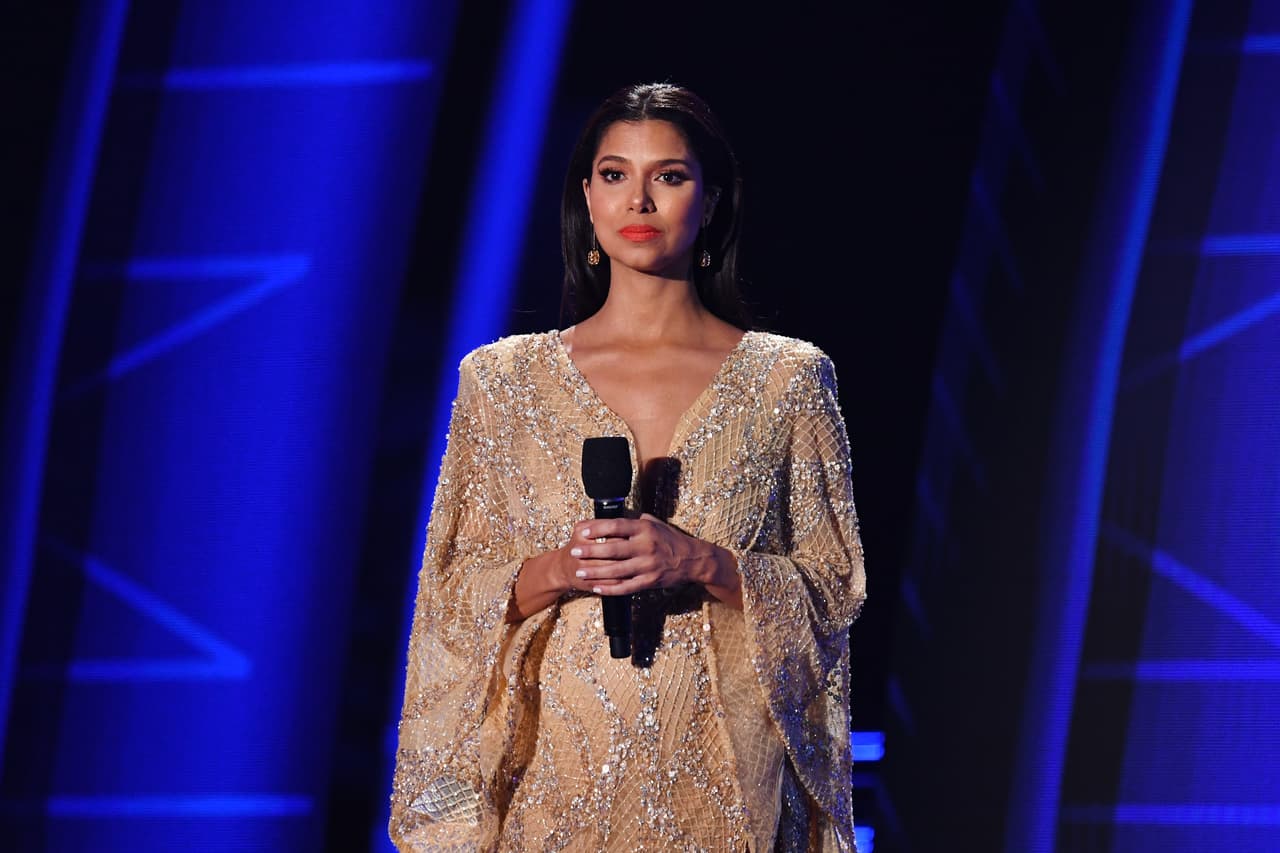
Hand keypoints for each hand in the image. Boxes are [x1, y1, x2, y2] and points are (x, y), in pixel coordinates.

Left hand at [567, 513, 722, 596]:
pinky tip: (597, 588)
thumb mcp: (654, 523)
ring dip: (596, 572)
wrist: (693, 559)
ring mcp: (648, 566)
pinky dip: (610, 589)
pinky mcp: (650, 582)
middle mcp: (646, 546)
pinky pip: (626, 587)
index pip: (617, 526)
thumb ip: (634, 520)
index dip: (597, 528)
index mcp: (645, 529)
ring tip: (580, 572)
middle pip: (613, 549)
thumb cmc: (670, 539)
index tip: (582, 531)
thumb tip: (611, 515)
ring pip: (617, 570)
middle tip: (574, 552)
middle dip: (591, 551)